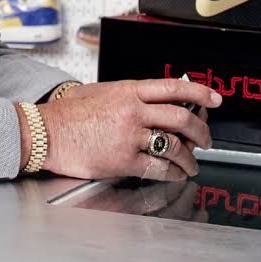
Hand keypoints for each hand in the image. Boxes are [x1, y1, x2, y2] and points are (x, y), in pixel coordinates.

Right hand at [36, 78, 220, 180]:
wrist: (46, 132)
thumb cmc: (67, 114)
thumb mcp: (99, 92)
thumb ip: (127, 94)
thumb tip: (151, 99)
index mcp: (128, 90)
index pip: (174, 87)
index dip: (200, 92)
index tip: (214, 98)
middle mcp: (133, 111)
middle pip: (182, 118)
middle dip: (201, 131)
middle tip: (206, 139)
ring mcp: (129, 136)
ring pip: (174, 145)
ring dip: (189, 158)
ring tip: (191, 164)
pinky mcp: (123, 160)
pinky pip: (158, 168)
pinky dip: (172, 173)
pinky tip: (174, 174)